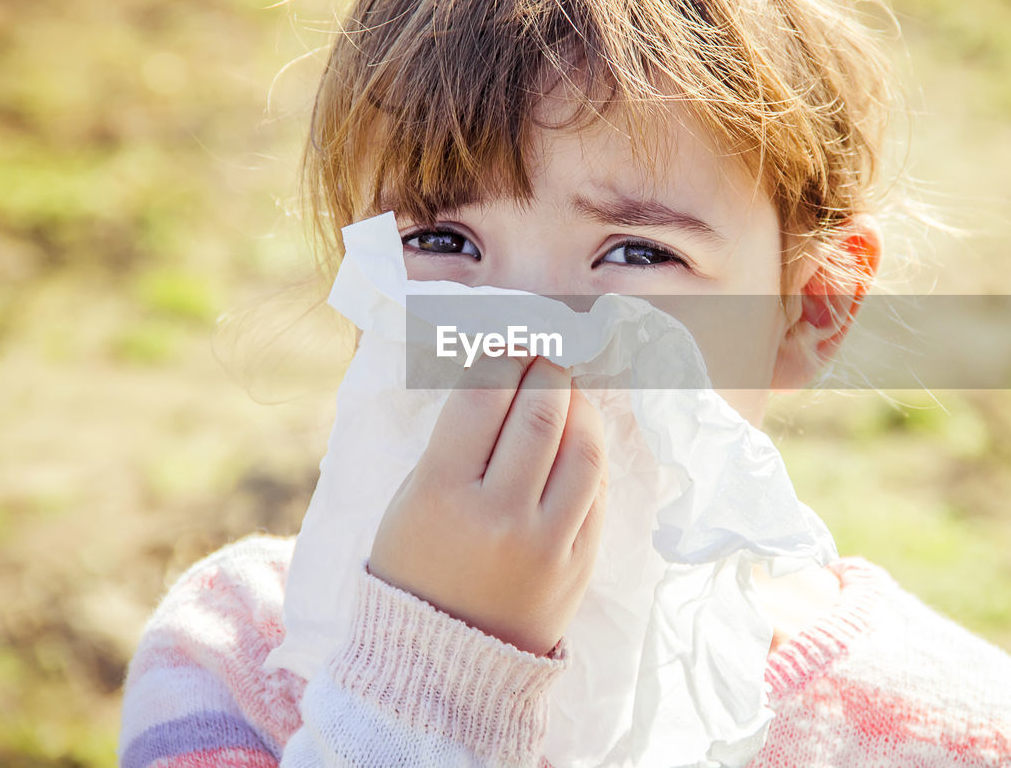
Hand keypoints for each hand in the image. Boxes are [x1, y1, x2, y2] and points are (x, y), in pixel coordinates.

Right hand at [368, 355, 607, 655]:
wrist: (439, 666)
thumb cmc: (416, 567)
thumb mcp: (412, 498)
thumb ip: (456, 440)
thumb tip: (504, 375)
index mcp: (440, 492)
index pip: (484, 395)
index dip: (503, 356)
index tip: (509, 344)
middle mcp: (497, 515)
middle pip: (541, 412)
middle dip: (547, 370)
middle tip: (544, 357)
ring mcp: (545, 542)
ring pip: (583, 446)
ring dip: (580, 406)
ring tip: (567, 392)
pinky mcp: (579, 562)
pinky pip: (598, 488)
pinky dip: (591, 452)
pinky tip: (578, 437)